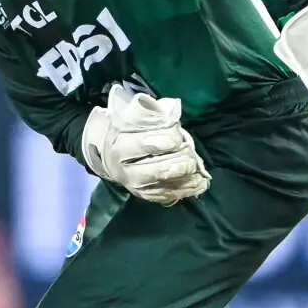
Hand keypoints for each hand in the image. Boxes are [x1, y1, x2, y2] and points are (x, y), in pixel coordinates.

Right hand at [80, 85, 209, 205]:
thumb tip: (171, 112)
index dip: (169, 137)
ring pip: (164, 182)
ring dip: (185, 175)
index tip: (178, 131)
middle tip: (190, 153)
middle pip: (158, 167)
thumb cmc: (127, 132)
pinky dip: (186, 189)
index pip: (148, 143)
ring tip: (197, 168)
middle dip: (180, 160)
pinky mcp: (145, 195)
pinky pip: (168, 194)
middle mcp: (125, 168)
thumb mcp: (132, 117)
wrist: (108, 156)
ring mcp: (135, 184)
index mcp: (121, 145)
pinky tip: (199, 183)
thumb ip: (150, 112)